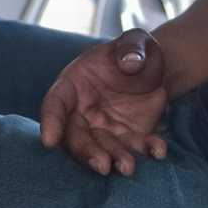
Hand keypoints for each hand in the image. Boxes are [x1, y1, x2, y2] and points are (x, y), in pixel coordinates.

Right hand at [39, 28, 168, 174]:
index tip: (49, 139)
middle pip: (75, 135)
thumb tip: (131, 63)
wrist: (156, 70)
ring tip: (128, 167)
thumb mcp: (136, 40)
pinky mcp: (126, 137)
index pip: (55, 103)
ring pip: (102, 147)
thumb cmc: (136, 52)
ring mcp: (104, 127)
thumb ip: (132, 47)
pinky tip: (158, 151)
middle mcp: (82, 111)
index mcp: (73, 84)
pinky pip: (133, 148)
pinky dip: (145, 150)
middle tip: (103, 165)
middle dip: (87, 152)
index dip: (51, 121)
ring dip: (114, 158)